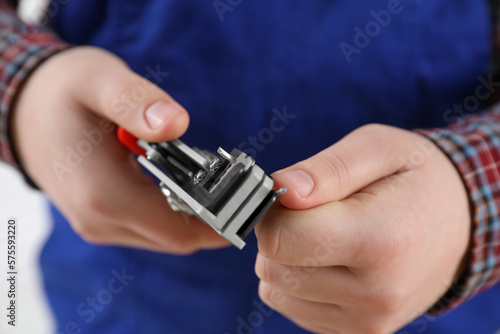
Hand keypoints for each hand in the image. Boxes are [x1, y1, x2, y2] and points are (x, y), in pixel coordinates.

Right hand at [12, 46, 229, 252]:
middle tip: (246, 191)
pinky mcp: (103, 220)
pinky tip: (192, 187)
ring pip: (166, 237)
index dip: (222, 222)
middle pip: (177, 238)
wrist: (27, 111)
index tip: (253, 204)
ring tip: (223, 186)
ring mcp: (101, 225)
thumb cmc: (63, 93)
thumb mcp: (98, 82)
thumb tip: (176, 123)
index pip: (179, 228)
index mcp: (103, 194)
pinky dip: (178, 214)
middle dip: (216, 219)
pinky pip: (152, 228)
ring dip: (198, 218)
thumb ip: (135, 102)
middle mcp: (101, 221)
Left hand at [255, 124, 470, 332]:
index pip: (280, 239)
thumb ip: (327, 169)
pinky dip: (300, 282)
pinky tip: (333, 260)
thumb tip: (283, 189)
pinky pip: (293, 307)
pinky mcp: (358, 332)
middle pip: (273, 268)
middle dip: (281, 234)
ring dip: (289, 260)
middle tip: (316, 212)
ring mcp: (367, 320)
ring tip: (329, 236)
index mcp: (379, 241)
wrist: (459, 223)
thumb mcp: (377, 149)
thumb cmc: (414, 179)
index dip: (274, 211)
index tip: (295, 196)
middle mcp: (374, 294)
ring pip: (276, 290)